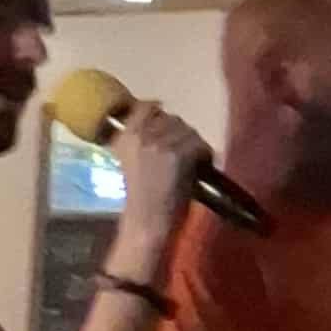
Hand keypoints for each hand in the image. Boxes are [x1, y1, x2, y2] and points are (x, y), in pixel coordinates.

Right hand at [114, 101, 210, 251]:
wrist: (146, 223)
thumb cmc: (141, 199)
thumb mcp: (133, 162)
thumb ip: (144, 141)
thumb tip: (165, 123)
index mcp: (124, 138)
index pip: (145, 107)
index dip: (159, 110)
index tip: (167, 118)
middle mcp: (139, 136)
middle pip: (172, 119)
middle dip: (182, 134)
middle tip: (186, 153)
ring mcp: (157, 144)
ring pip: (188, 131)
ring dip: (195, 144)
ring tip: (194, 163)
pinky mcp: (175, 155)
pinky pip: (198, 145)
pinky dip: (205, 154)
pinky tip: (202, 167)